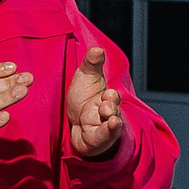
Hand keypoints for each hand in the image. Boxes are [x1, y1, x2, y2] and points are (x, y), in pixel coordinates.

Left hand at [66, 44, 124, 158]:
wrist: (74, 124)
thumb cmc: (84, 99)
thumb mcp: (85, 77)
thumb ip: (92, 63)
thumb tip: (97, 49)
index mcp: (107, 97)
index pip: (113, 95)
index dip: (111, 94)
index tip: (107, 92)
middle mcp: (108, 112)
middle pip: (114, 108)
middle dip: (111, 104)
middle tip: (105, 101)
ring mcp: (105, 126)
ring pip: (113, 122)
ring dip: (112, 118)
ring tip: (108, 113)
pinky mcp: (99, 139)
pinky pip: (107, 135)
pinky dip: (111, 131)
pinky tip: (112, 125)